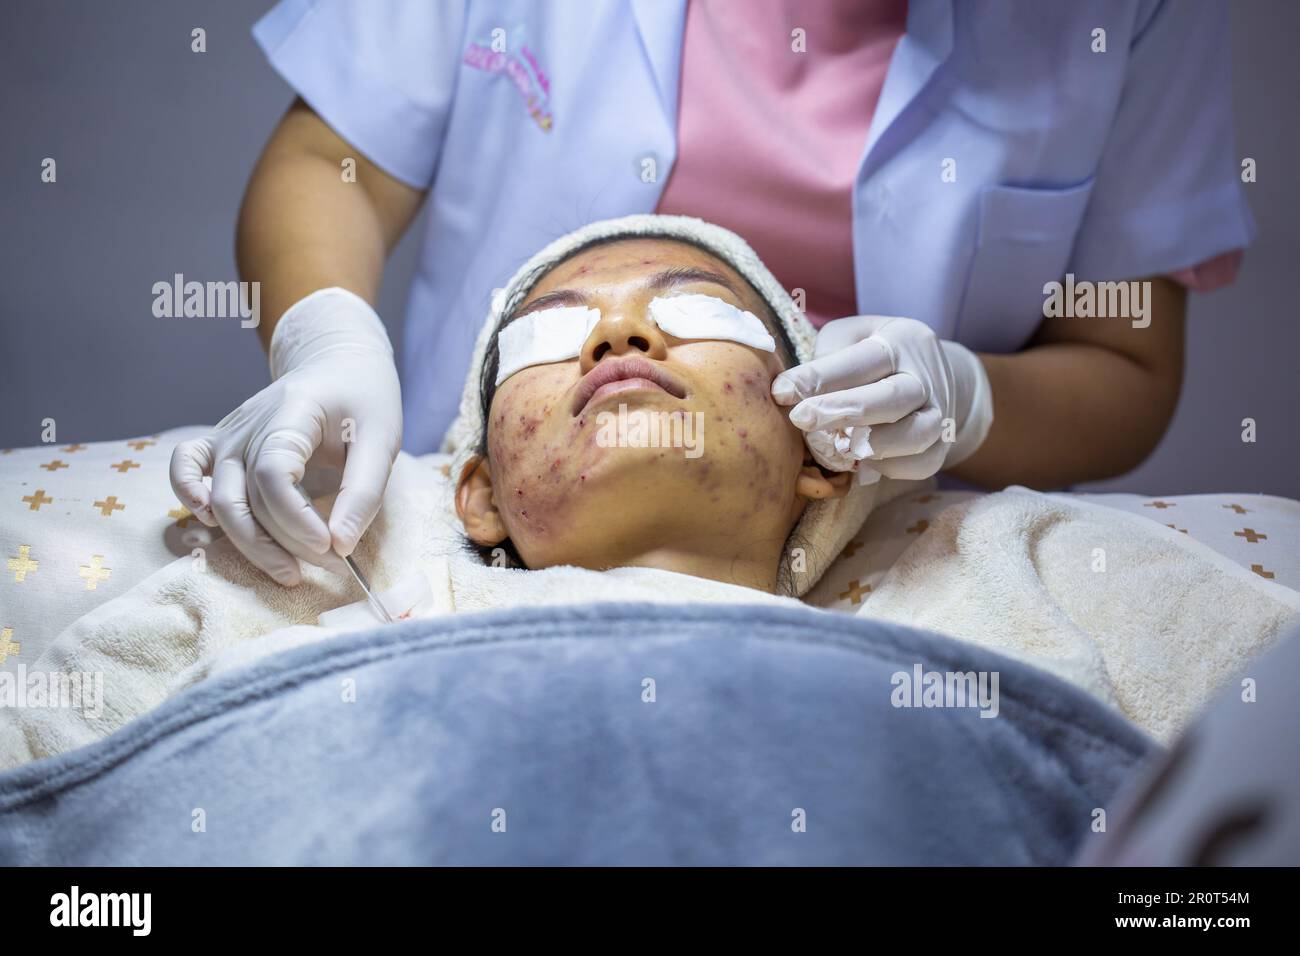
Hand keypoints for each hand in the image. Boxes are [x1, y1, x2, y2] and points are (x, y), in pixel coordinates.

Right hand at [170, 288, 402, 584]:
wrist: (338, 365)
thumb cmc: (363, 400)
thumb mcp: (382, 439)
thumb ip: (364, 492)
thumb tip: (341, 545)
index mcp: (291, 414)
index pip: (273, 475)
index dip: (297, 520)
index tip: (331, 547)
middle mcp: (249, 425)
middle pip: (244, 497)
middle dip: (282, 543)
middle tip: (328, 566)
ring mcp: (230, 434)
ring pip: (219, 500)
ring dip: (249, 543)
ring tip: (290, 572)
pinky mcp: (222, 444)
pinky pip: (185, 467)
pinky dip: (187, 496)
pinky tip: (209, 524)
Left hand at [771, 315, 991, 481]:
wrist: (933, 375)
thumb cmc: (873, 355)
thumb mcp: (850, 337)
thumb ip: (826, 357)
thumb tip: (790, 391)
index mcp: (899, 341)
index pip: (860, 360)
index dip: (818, 377)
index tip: (780, 392)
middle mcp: (925, 376)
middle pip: (892, 397)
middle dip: (843, 410)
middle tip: (800, 419)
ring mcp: (939, 413)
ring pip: (916, 434)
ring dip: (873, 444)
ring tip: (836, 447)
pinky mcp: (941, 445)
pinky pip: (920, 464)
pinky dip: (890, 467)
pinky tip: (861, 462)